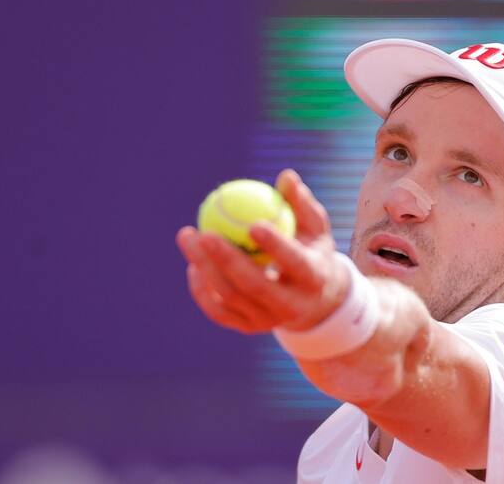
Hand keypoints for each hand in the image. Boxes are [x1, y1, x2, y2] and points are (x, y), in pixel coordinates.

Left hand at [175, 169, 349, 334]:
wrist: (314, 302)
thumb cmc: (312, 252)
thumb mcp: (315, 228)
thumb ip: (300, 204)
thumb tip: (285, 176)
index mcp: (314, 279)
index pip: (295, 262)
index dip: (275, 245)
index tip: (252, 223)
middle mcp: (291, 305)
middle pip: (254, 284)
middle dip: (226, 259)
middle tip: (205, 232)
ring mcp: (267, 320)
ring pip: (229, 297)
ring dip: (204, 267)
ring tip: (188, 237)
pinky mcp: (248, 327)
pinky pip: (217, 310)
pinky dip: (201, 288)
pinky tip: (193, 263)